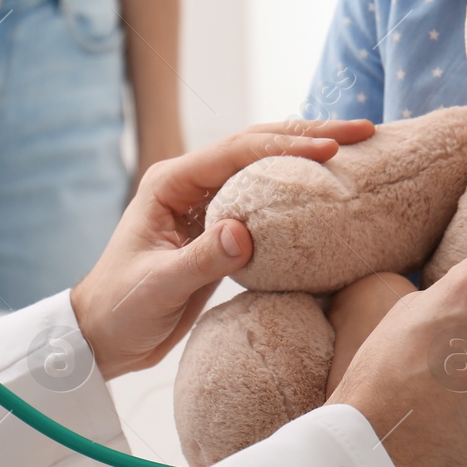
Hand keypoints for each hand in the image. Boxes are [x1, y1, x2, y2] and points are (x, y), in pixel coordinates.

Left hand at [72, 119, 375, 380]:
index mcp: (170, 183)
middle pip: (256, 146)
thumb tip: (245, 232)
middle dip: (309, 134)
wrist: (104, 335)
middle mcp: (190, 183)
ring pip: (265, 167)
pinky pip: (265, 198)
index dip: (286, 147)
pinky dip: (299, 189)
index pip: (237, 152)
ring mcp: (205, 202)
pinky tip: (330, 188)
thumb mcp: (159, 287)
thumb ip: (200, 260)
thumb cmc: (121, 309)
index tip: (331, 149)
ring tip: (358, 149)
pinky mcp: (219, 226)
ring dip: (309, 156)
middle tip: (362, 131)